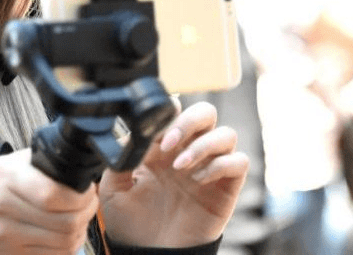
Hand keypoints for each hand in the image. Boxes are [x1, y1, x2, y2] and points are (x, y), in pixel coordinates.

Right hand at [0, 149, 99, 253]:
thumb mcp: (11, 162)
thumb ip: (42, 164)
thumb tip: (78, 169)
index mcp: (5, 179)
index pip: (52, 195)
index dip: (79, 196)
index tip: (88, 190)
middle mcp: (2, 209)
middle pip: (63, 222)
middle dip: (86, 213)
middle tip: (90, 203)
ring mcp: (5, 237)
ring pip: (62, 243)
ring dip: (80, 231)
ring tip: (81, 218)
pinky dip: (68, 247)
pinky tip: (68, 234)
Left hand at [98, 101, 248, 247]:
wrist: (148, 253)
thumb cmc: (132, 223)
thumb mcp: (113, 189)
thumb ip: (119, 160)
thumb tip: (125, 136)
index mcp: (161, 147)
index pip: (175, 112)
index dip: (168, 112)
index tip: (154, 126)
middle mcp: (188, 151)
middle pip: (205, 113)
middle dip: (189, 120)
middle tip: (167, 143)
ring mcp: (209, 168)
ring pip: (226, 134)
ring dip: (203, 145)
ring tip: (180, 167)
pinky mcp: (225, 187)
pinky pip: (238, 162)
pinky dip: (221, 165)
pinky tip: (198, 179)